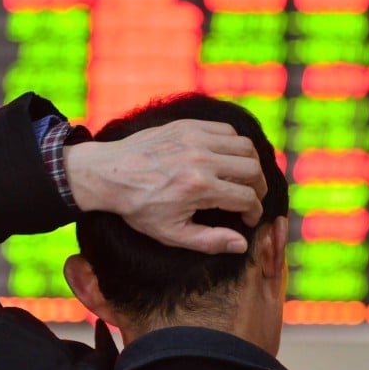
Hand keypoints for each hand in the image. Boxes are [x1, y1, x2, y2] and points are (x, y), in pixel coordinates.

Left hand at [63, 120, 268, 253]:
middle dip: (259, 188)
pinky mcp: (188, 125)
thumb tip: (242, 244)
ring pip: (245, 146)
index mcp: (198, 188)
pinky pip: (226, 130)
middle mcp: (201, 159)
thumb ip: (210, 241)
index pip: (247, 198)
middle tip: (252, 198)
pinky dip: (234, 144)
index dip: (254, 212)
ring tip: (243, 178)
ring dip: (250, 164)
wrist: (109, 174)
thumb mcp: (171, 233)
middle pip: (252, 170)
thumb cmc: (139, 207)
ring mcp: (195, 138)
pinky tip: (226, 159)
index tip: (248, 218)